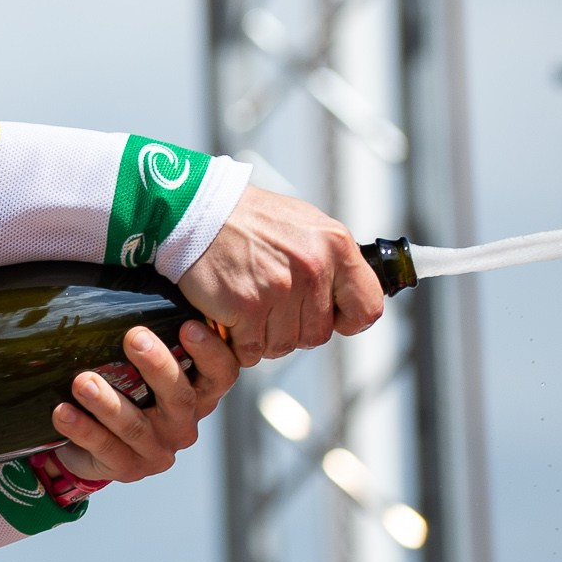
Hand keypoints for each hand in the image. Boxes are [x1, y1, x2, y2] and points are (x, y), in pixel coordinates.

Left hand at [52, 320, 238, 482]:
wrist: (90, 443)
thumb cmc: (122, 390)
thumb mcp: (137, 366)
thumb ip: (148, 336)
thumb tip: (129, 282)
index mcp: (197, 395)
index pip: (221, 375)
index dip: (210, 353)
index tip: (187, 326)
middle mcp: (183, 424)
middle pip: (180, 397)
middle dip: (157, 366)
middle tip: (134, 337)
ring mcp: (157, 450)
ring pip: (136, 426)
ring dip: (108, 402)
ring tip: (82, 381)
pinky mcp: (128, 468)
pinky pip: (105, 448)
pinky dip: (82, 429)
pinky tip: (62, 412)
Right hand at [177, 184, 384, 366]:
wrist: (195, 210)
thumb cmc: (245, 217)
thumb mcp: (303, 223)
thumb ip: (329, 258)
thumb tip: (344, 294)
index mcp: (335, 245)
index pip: (366, 308)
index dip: (347, 320)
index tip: (331, 318)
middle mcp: (313, 268)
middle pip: (317, 334)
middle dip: (293, 329)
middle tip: (270, 309)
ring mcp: (279, 290)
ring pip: (283, 345)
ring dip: (263, 337)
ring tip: (247, 310)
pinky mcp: (246, 307)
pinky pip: (251, 350)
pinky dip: (238, 344)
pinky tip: (230, 320)